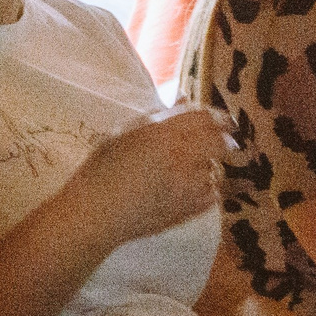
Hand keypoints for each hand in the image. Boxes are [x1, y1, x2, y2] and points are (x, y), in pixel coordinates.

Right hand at [67, 106, 233, 246]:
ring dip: (209, 165)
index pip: (204, 119)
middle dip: (221, 140)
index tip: (220, 119)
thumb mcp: (123, 135)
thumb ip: (155, 118)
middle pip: (219, 143)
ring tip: (196, 167)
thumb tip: (182, 99)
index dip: (216, 117)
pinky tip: (197, 188)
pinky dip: (208, 189)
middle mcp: (182, 159)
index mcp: (163, 136)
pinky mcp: (188, 211)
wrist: (95, 215)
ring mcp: (188, 187)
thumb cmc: (100, 171)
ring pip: (215, 170)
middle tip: (218, 141)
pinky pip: (212, 196)